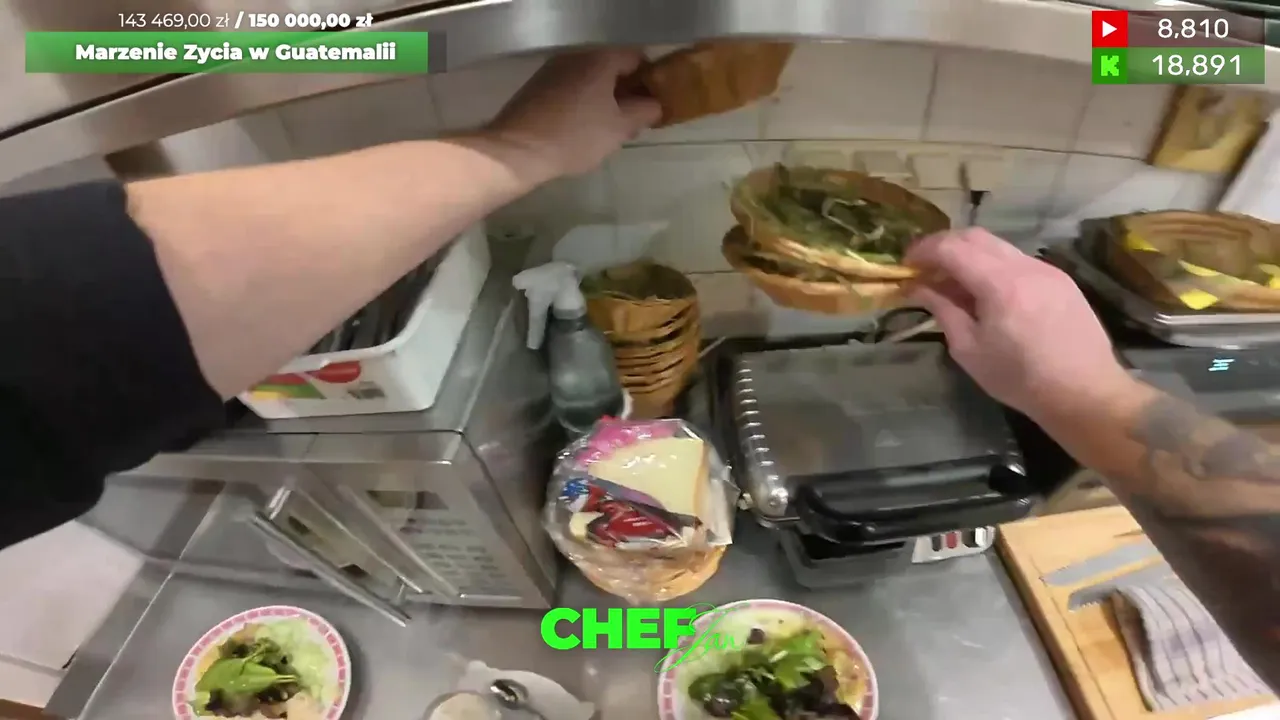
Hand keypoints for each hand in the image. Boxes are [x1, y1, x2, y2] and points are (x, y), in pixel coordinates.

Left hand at [488, 50, 661, 180]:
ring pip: (588, 80)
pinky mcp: (535, 87)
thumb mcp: (620, 128)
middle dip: (625, 93)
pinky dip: (579, 104)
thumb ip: (644, 111)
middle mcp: (574, 56)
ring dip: (601, 100)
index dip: (649, 79)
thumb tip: (655, 104)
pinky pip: (568, 89)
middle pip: (610, 68)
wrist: (517, 150)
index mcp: (599, 59)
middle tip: (631, 122)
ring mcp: (551, 70)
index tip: (652, 104)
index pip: (636, 57)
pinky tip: (579, 129)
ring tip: (605, 130)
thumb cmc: (576, 136)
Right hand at [905, 229, 1135, 420]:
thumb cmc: (1020, 379)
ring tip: (954, 284)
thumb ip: (943, 311)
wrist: (1084, 393)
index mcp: (1000, 284)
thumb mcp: (970, 350)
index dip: (923, 250)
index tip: (905, 264)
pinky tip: (987, 294)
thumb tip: (920, 288)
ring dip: (970, 256)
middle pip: (976, 237)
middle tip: (925, 269)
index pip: (952, 248)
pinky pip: (1019, 262)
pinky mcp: (1061, 280)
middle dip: (944, 246)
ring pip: (999, 247)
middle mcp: (1026, 266)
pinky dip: (994, 267)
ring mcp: (1047, 270)